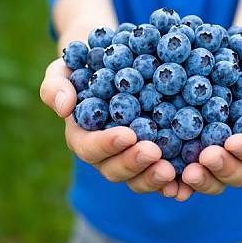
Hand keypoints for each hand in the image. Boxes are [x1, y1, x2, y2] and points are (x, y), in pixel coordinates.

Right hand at [39, 58, 177, 195]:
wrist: (114, 58)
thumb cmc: (84, 64)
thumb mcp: (63, 69)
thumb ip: (55, 86)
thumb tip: (64, 107)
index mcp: (82, 135)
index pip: (89, 148)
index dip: (106, 145)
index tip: (127, 134)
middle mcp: (106, 152)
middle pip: (115, 169)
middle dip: (133, 164)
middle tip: (154, 152)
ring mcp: (130, 155)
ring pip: (139, 177)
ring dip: (153, 178)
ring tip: (171, 172)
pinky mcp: (156, 153)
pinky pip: (162, 174)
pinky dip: (174, 184)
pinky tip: (186, 184)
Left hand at [173, 57, 241, 200]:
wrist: (230, 61)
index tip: (234, 141)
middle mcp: (240, 154)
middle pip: (238, 174)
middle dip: (223, 168)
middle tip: (207, 157)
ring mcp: (215, 155)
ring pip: (211, 179)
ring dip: (201, 180)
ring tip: (187, 173)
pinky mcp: (189, 151)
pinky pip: (184, 174)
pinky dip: (177, 184)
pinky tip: (167, 185)